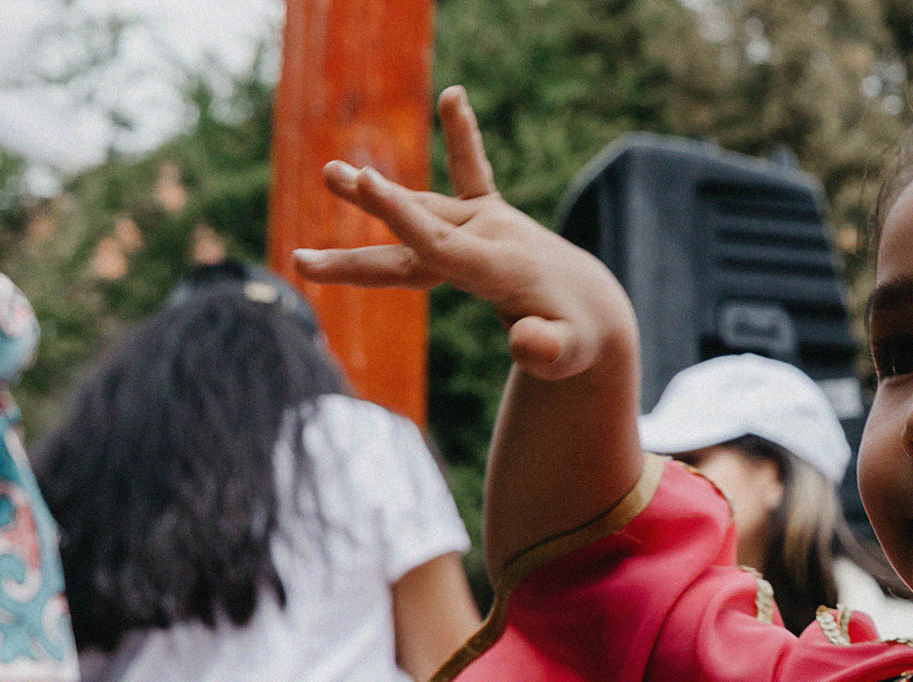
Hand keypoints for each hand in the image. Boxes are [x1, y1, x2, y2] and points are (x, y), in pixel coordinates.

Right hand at [293, 87, 633, 380]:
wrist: (595, 310)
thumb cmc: (576, 340)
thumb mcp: (567, 356)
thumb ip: (547, 352)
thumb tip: (528, 345)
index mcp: (500, 268)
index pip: (442, 245)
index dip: (401, 216)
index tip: (367, 183)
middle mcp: (491, 236)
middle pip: (420, 233)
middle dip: (370, 226)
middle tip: (318, 212)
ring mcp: (487, 221)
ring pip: (423, 212)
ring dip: (378, 197)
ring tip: (331, 175)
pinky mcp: (487, 214)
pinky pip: (472, 169)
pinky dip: (462, 133)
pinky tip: (455, 95)